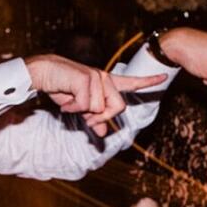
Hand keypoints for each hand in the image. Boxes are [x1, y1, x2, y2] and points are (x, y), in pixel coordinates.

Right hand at [26, 54, 164, 136]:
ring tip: (70, 101)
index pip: (130, 82)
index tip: (164, 76)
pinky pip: (87, 105)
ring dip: (82, 111)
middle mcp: (104, 78)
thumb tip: (101, 132)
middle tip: (83, 113)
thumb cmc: (60, 89)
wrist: (41, 74)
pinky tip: (65, 98)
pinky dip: (73, 107)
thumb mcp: (78, 108)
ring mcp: (96, 77)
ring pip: (100, 109)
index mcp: (105, 83)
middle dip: (101, 117)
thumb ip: (92, 119)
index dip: (148, 81)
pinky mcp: (86, 78)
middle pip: (118, 108)